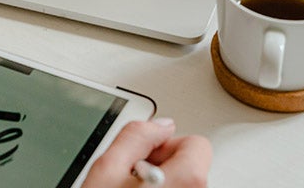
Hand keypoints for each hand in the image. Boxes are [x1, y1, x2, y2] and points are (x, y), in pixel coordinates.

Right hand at [81, 118, 210, 187]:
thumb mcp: (107, 168)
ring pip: (182, 179)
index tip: (143, 155)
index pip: (196, 143)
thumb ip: (135, 134)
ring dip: (159, 179)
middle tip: (131, 177)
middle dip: (161, 163)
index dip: (164, 144)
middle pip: (190, 163)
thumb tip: (158, 124)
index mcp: (189, 180)